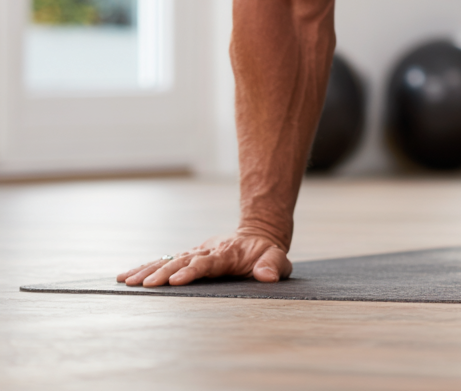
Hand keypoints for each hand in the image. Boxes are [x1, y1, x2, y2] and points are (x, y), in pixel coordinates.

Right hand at [116, 230, 291, 286]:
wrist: (258, 234)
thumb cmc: (266, 252)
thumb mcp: (276, 258)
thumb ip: (273, 265)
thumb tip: (268, 275)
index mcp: (226, 254)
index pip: (207, 263)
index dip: (192, 270)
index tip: (176, 279)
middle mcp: (207, 251)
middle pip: (182, 260)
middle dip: (163, 272)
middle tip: (145, 284)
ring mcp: (196, 253)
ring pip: (169, 259)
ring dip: (148, 270)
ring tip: (127, 281)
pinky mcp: (188, 256)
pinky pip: (165, 261)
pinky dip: (145, 267)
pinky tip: (126, 276)